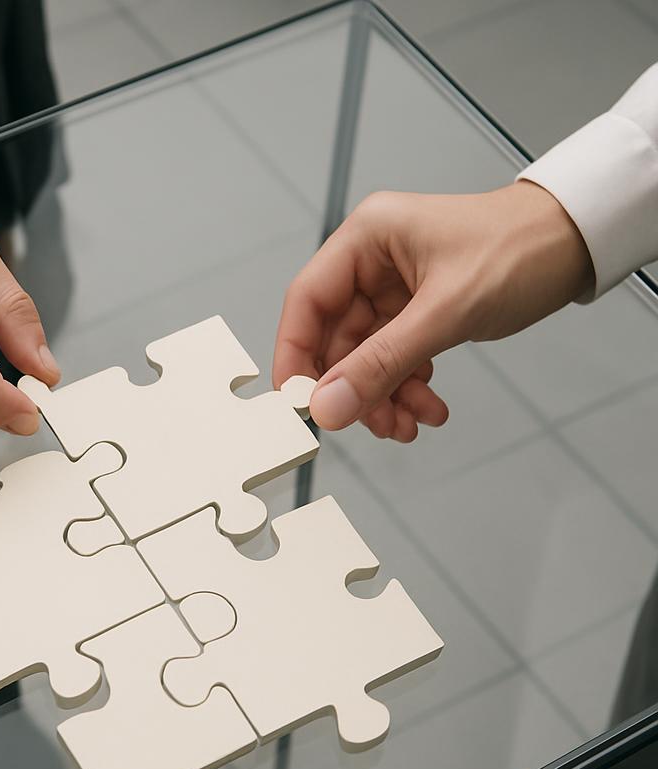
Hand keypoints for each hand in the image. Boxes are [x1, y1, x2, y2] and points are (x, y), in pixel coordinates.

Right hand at [273, 182, 593, 440]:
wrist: (580, 244)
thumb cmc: (521, 249)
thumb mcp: (445, 313)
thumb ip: (381, 364)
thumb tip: (328, 406)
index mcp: (367, 238)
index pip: (307, 302)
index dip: (295, 356)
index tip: (299, 403)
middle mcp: (373, 261)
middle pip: (336, 338)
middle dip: (355, 387)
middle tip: (370, 423)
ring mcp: (394, 288)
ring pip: (367, 356)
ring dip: (384, 395)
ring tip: (408, 424)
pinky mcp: (417, 310)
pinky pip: (395, 359)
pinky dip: (407, 387)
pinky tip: (427, 409)